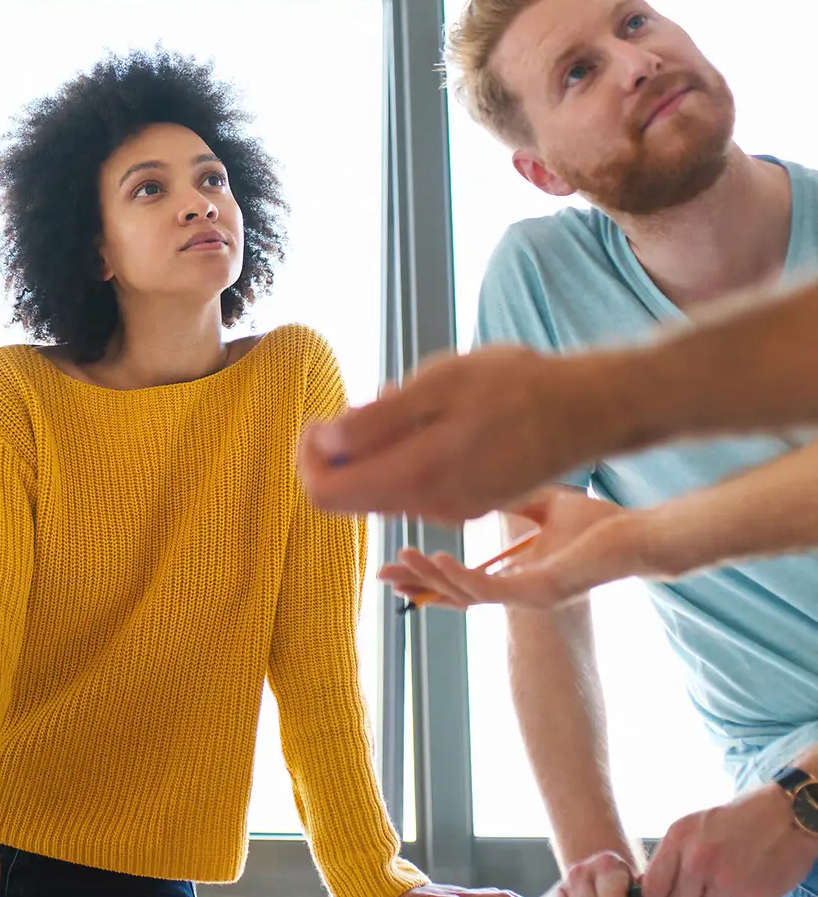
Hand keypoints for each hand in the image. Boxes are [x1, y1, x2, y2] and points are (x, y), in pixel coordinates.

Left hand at [298, 346, 601, 523]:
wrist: (588, 410)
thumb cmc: (515, 387)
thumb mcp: (437, 386)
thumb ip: (375, 422)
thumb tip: (321, 442)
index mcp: (414, 478)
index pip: (324, 494)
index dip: (307, 457)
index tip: (318, 419)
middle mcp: (428, 507)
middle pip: (348, 496)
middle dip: (336, 452)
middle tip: (358, 403)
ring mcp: (449, 510)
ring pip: (381, 489)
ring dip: (372, 449)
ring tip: (399, 401)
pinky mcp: (467, 503)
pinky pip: (413, 485)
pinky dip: (402, 455)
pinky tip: (427, 418)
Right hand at [378, 490, 642, 610]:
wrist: (639, 535)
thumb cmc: (601, 525)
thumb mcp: (545, 507)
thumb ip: (512, 503)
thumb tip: (480, 479)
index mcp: (520, 577)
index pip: (464, 579)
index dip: (429, 574)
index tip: (396, 560)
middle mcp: (521, 592)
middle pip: (456, 594)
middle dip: (418, 584)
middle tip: (381, 574)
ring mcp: (531, 596)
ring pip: (468, 594)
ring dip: (432, 578)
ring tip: (403, 557)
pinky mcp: (543, 592)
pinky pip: (493, 590)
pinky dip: (462, 577)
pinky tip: (441, 558)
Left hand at [644, 785, 817, 896]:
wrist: (781, 816)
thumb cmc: (733, 820)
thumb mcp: (690, 826)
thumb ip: (671, 856)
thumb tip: (653, 890)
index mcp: (678, 839)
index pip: (653, 888)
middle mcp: (698, 861)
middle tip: (704, 888)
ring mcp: (726, 880)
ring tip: (731, 877)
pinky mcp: (754, 896)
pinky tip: (748, 882)